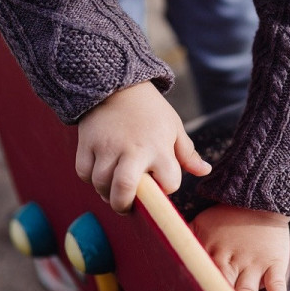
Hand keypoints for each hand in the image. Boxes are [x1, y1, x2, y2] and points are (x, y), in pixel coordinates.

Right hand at [76, 81, 210, 212]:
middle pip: (124, 189)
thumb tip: (205, 171)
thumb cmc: (150, 110)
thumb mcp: (174, 127)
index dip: (167, 187)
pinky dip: (91, 179)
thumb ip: (187, 153)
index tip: (162, 182)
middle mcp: (132, 150)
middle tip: (127, 207)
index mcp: (159, 148)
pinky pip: (84, 172)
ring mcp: (107, 147)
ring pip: (101, 184)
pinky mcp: (87, 143)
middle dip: (124, 205)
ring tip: (114, 191)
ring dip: (107, 194)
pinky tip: (101, 175)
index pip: (168, 183)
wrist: (116, 83)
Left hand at [190, 204, 289, 290]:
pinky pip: (277, 284)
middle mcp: (231, 260)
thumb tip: (163, 257)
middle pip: (222, 289)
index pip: (199, 279)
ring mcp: (254, 263)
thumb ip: (184, 241)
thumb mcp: (200, 224)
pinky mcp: (274, 263)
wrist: (260, 201)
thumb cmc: (227, 218)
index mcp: (210, 252)